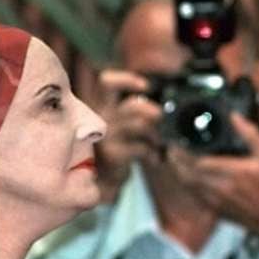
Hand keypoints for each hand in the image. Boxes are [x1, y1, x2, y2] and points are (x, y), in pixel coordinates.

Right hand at [96, 69, 163, 196]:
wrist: (99, 178)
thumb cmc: (113, 145)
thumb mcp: (117, 123)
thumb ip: (131, 110)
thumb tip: (158, 107)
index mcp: (101, 105)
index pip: (107, 82)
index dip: (128, 80)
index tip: (146, 86)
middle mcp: (101, 117)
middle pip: (131, 106)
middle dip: (151, 110)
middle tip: (159, 118)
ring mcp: (107, 136)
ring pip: (141, 126)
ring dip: (155, 135)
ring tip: (157, 144)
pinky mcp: (113, 154)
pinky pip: (142, 148)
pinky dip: (153, 153)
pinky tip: (155, 159)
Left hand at [166, 112, 258, 237]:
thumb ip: (251, 134)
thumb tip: (234, 117)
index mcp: (234, 172)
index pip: (200, 162)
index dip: (185, 152)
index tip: (178, 140)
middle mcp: (221, 187)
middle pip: (188, 172)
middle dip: (176, 158)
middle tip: (171, 145)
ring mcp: (214, 198)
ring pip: (187, 182)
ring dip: (177, 168)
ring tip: (173, 154)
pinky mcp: (211, 206)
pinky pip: (192, 190)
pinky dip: (185, 179)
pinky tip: (183, 168)